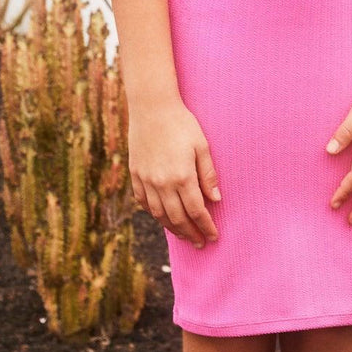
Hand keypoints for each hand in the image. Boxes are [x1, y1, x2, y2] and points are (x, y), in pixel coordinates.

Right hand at [128, 98, 220, 247]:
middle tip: (199, 243)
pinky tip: (162, 217)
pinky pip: (144, 202)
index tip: (213, 236)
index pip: (197, 211)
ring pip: (159, 214)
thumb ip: (208, 175)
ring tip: (183, 234)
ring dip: (172, 228)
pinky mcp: (135, 174)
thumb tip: (216, 200)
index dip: (206, 226)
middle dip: (190, 233)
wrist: (151, 108)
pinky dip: (154, 213)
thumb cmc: (182, 124)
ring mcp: (146, 180)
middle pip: (178, 218)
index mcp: (182, 176)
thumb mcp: (202, 146)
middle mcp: (162, 183)